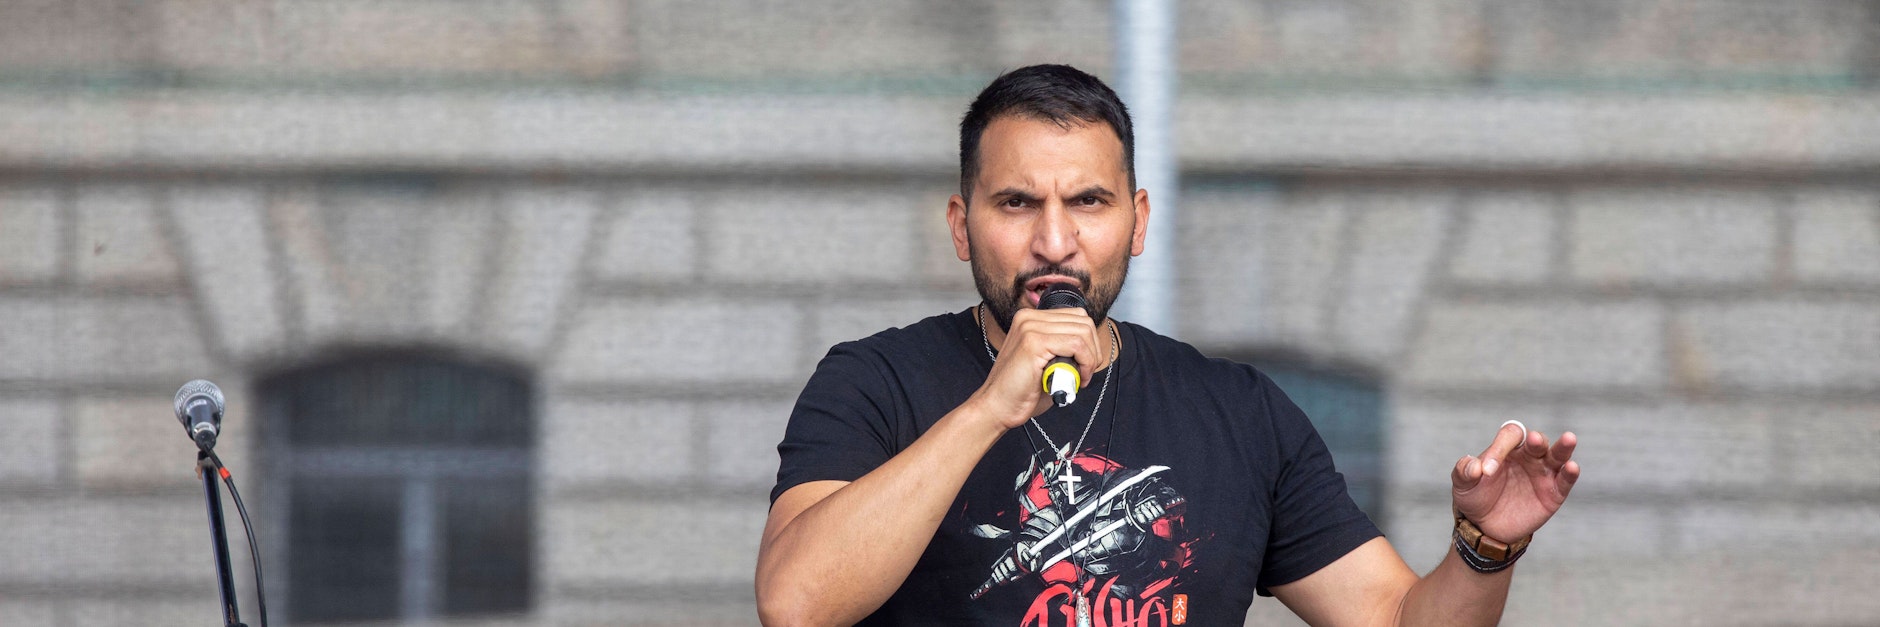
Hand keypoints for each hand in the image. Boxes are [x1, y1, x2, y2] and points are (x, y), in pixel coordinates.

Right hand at [970, 307, 1102, 430]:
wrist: (997, 407)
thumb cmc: (1021, 389)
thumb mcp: (1045, 360)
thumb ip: (1062, 346)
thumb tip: (1092, 345)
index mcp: (1030, 318)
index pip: (1076, 316)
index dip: (1089, 342)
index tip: (1085, 364)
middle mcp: (1028, 317)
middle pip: (1083, 321)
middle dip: (1093, 350)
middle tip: (1085, 372)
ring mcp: (1030, 327)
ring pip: (1083, 332)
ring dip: (1090, 358)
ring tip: (1080, 377)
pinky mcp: (1034, 342)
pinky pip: (1077, 345)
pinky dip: (1085, 363)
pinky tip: (1077, 379)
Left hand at [1450, 422, 1579, 541]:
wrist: (1485, 526)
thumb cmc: (1474, 497)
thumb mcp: (1463, 484)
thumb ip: (1464, 470)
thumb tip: (1475, 466)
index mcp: (1506, 449)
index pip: (1510, 435)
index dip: (1500, 447)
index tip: (1487, 469)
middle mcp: (1528, 457)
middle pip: (1538, 441)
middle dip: (1537, 440)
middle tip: (1534, 440)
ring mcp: (1542, 474)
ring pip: (1557, 456)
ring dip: (1563, 448)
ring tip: (1569, 438)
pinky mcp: (1553, 494)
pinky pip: (1564, 481)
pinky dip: (1570, 473)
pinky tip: (1572, 467)